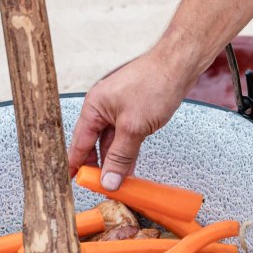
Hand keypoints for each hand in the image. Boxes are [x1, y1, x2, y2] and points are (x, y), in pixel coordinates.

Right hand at [67, 52, 197, 189]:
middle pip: (94, 143)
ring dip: (114, 161)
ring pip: (112, 141)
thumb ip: (120, 155)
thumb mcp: (133, 127)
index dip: (76, 164)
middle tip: (100, 186)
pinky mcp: (134, 111)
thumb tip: (109, 178)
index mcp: (94, 106)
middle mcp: (103, 107)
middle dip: (98, 166)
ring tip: (116, 182)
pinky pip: (125, 136)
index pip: (79, 142)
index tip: (73, 181)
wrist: (179, 65)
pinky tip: (129, 166)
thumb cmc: (154, 83)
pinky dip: (127, 152)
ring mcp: (119, 109)